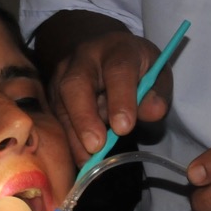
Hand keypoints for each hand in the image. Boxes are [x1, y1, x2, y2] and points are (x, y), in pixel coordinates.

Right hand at [38, 12, 173, 163]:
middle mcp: (84, 58)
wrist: (107, 52)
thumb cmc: (136, 67)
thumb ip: (157, 92)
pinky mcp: (52, 93)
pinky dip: (67, 141)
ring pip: (61, 104)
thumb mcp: (156, 73)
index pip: (117, 70)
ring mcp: (63, 74)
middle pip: (76, 84)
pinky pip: (55, 118)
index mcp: (117, 49)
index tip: (124, 127)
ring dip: (73, 135)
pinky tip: (79, 159)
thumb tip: (152, 112)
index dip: (120, 98)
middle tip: (95, 145)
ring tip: (88, 161)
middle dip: (84, 117)